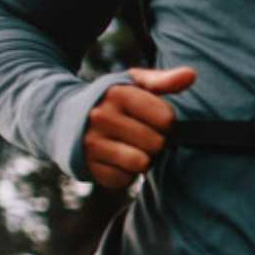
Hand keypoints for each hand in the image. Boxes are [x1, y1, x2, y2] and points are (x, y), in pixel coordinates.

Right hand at [83, 65, 196, 188]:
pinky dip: (125, 173)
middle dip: (155, 142)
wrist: (63, 116)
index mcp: (118, 93)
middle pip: (156, 143)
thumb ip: (163, 80)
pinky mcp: (89, 166)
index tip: (154, 120)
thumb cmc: (111, 100)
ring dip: (143, 159)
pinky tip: (116, 159)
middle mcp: (102, 117)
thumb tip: (191, 75)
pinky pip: (124, 179)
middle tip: (141, 135)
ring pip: (141, 163)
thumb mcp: (133, 83)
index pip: (166, 118)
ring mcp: (92, 143)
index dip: (166, 122)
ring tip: (131, 147)